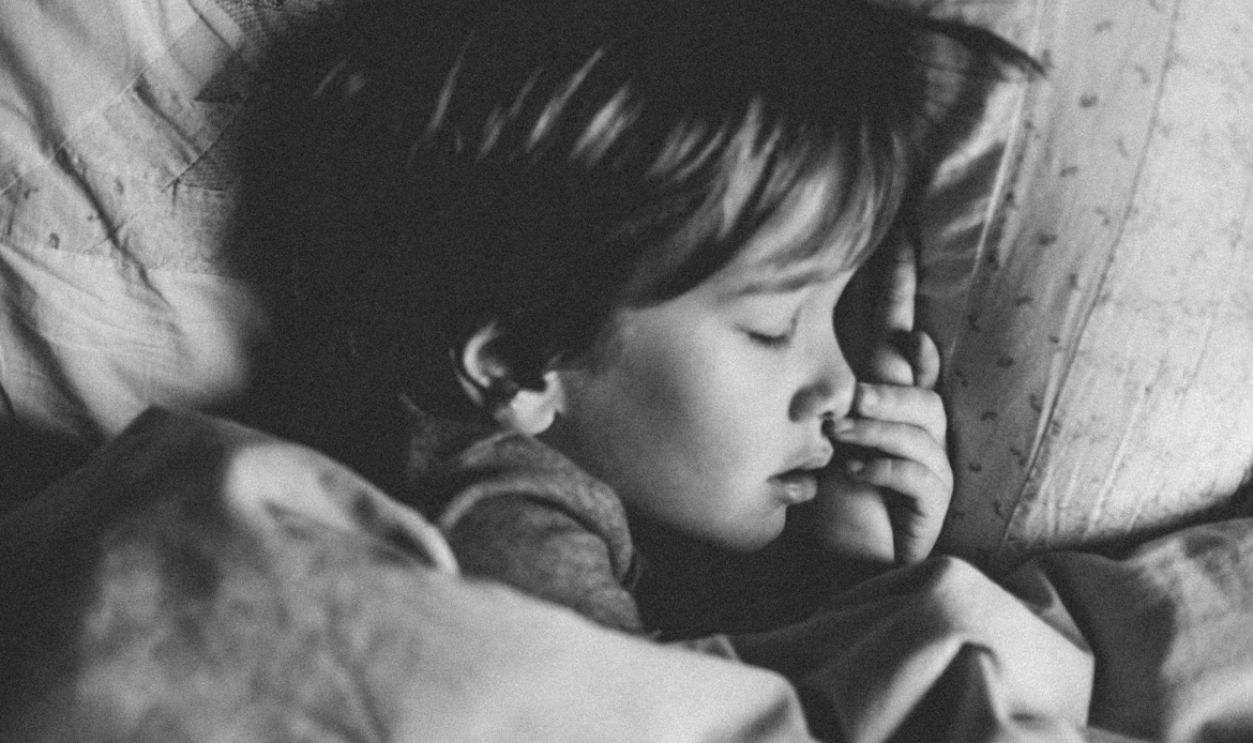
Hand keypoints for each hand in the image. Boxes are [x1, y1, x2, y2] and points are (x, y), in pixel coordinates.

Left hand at [812, 238, 952, 564]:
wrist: (825, 561)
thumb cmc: (816, 489)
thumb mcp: (806, 429)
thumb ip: (813, 385)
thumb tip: (800, 347)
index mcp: (882, 392)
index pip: (896, 325)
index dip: (901, 282)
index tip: (902, 229)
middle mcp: (910, 419)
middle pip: (919, 377)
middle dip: (888, 377)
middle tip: (845, 396)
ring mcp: (926, 458)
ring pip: (923, 420)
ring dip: (878, 423)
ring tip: (837, 433)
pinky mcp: (929, 501)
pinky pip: (921, 472)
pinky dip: (883, 467)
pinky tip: (852, 472)